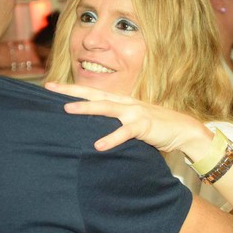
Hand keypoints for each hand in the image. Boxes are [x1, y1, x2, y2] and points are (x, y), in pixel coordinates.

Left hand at [45, 82, 211, 155]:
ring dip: (86, 108)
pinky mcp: (144, 126)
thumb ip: (114, 122)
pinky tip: (98, 146)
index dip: (71, 89)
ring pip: (106, 108)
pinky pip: (125, 132)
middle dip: (71, 91)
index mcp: (121, 101)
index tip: (50, 86)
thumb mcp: (131, 121)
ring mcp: (134, 112)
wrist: (182, 130)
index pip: (92, 93)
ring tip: (67, 109)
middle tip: (50, 88)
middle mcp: (125, 102)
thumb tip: (93, 129)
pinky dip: (111, 138)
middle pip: (94, 94)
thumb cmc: (154, 127)